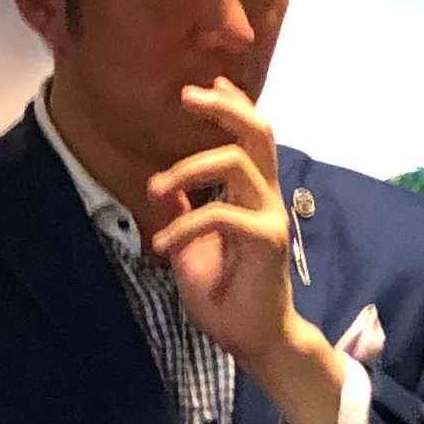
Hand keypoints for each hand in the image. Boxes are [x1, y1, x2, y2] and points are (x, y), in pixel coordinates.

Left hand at [142, 80, 305, 370]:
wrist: (253, 339)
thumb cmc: (226, 295)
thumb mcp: (193, 246)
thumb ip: (184, 211)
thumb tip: (163, 185)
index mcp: (253, 193)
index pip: (250, 137)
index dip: (232, 106)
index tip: (206, 85)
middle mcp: (267, 197)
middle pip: (257, 132)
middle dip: (223, 108)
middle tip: (187, 95)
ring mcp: (270, 216)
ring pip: (236, 162)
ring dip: (188, 167)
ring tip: (154, 187)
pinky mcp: (266, 241)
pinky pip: (221, 215)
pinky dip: (184, 225)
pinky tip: (162, 245)